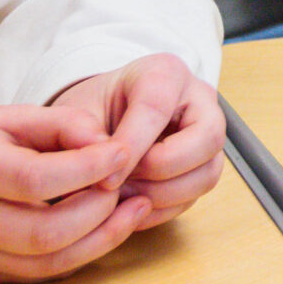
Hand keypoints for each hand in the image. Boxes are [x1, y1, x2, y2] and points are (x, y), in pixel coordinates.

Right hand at [0, 103, 151, 281]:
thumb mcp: (11, 117)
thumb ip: (63, 124)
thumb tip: (109, 146)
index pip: (34, 178)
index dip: (87, 168)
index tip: (122, 152)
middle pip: (43, 232)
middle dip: (98, 210)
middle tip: (126, 185)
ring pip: (47, 262)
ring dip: (101, 238)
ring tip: (135, 207)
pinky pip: (42, 273)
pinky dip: (83, 253)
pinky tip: (109, 227)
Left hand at [49, 53, 225, 229]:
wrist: (102, 119)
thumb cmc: (92, 110)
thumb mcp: (75, 111)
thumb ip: (79, 134)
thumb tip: (98, 170)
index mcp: (164, 73)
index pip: (157, 108)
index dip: (132, 147)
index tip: (105, 178)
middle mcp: (198, 101)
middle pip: (207, 139)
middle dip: (161, 170)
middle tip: (121, 183)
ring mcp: (206, 137)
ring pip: (207, 174)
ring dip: (160, 195)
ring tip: (120, 196)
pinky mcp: (202, 168)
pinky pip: (194, 197)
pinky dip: (159, 210)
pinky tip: (129, 205)